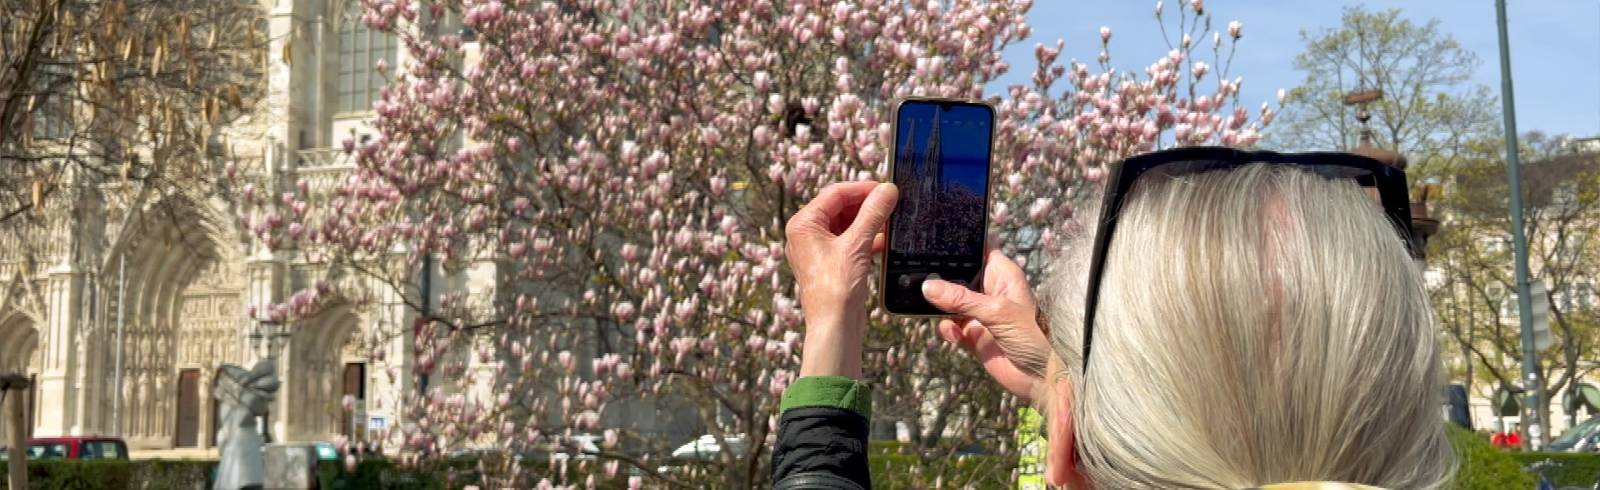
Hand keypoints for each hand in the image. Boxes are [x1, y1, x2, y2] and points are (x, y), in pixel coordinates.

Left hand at [785, 181, 897, 378]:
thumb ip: (873, 214)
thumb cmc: (836, 288)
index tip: (886, 188)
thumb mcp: (857, 245)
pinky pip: (850, 242)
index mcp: (803, 224)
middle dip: (867, 205)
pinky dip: (867, 238)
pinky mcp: (831, 263)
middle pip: (840, 207)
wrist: (834, 327)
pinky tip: (885, 240)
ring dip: (869, 222)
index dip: (862, 189)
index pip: (835, 193)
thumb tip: (887, 190)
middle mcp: (806, 234)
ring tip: (891, 220)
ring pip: (847, 224)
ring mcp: (818, 249)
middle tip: (892, 203)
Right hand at [923, 249, 1048, 402]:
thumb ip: (962, 299)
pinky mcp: (973, 334)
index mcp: (1002, 275)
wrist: (1040, 378)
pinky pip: (950, 325)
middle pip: (958, 275)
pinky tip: (955, 335)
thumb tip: (929, 287)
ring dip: (940, 307)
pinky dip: (947, 329)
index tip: (935, 242)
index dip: (961, 245)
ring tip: (936, 311)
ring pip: (950, 301)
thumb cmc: (1033, 337)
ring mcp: (980, 313)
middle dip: (942, 279)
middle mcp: (990, 290)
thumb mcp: (997, 312)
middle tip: (923, 280)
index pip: (979, 249)